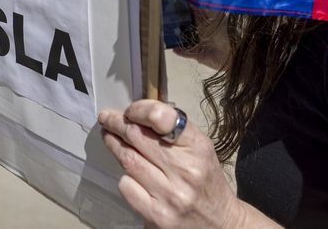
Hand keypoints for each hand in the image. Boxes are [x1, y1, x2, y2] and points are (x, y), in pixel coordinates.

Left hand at [99, 100, 273, 228]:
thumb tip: (136, 115)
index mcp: (198, 148)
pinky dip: (124, 177)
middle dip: (117, 123)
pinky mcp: (157, 215)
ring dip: (114, 144)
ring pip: (128, 160)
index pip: (162, 118)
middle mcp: (186, 171)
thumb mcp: (200, 148)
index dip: (139, 110)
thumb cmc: (206, 180)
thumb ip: (173, 130)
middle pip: (137, 137)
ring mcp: (170, 195)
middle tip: (107, 118)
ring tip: (109, 137)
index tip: (128, 111)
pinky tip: (129, 173)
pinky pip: (126, 186)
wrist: (220, 222)